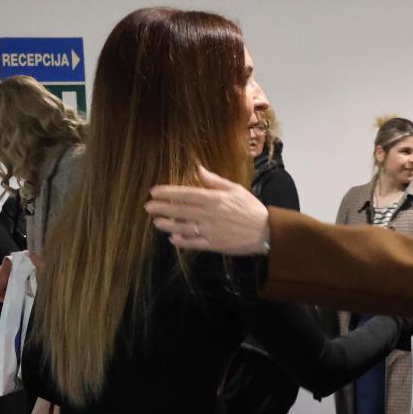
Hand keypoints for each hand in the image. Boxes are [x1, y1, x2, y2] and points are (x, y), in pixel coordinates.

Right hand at [0, 256, 12, 308]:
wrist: (13, 261)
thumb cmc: (9, 267)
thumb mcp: (5, 276)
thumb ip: (0, 285)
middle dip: (0, 298)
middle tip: (7, 296)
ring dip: (4, 296)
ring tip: (10, 292)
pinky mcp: (2, 284)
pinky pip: (2, 292)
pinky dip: (6, 293)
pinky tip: (10, 290)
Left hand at [146, 168, 271, 254]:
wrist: (265, 232)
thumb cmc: (251, 208)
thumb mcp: (235, 189)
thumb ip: (214, 181)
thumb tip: (198, 169)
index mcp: (214, 199)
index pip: (186, 194)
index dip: (168, 193)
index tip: (154, 192)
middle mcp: (209, 214)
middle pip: (180, 210)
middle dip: (162, 208)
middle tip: (147, 207)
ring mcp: (210, 231)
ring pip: (184, 228)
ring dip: (168, 225)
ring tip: (156, 223)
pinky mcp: (214, 245)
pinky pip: (194, 244)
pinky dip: (182, 242)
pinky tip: (172, 239)